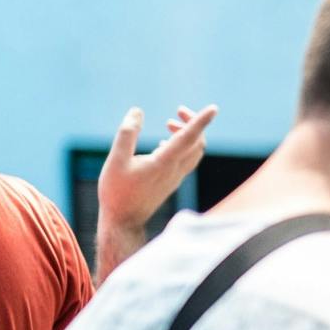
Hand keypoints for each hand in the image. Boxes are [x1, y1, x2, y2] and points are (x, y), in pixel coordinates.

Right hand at [98, 103, 216, 250]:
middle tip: (178, 111)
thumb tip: (137, 111)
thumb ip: (127, 133)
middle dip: (193, 123)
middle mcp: (175, 171)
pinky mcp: (172, 182)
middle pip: (198, 143)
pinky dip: (183, 146)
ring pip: (195, 153)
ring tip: (169, 123)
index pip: (189, 137)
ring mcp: (176, 178)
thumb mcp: (116, 159)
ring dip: (189, 135)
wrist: (123, 221)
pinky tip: (164, 143)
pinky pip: (187, 161)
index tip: (213, 108)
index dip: (201, 121)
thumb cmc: (117, 191)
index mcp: (164, 163)